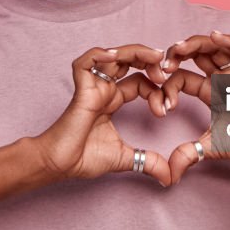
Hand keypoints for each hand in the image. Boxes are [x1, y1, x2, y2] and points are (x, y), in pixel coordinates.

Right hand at [33, 44, 172, 186]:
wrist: (59, 166)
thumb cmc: (83, 159)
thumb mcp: (125, 158)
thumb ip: (148, 162)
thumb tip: (169, 177)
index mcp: (113, 100)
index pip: (140, 82)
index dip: (156, 90)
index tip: (166, 109)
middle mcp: (104, 89)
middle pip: (128, 61)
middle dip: (149, 60)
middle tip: (166, 71)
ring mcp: (92, 87)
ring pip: (112, 55)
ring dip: (135, 52)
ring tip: (154, 57)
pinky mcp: (81, 90)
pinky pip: (85, 62)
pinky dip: (99, 54)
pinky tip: (116, 57)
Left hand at [161, 31, 229, 183]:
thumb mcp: (210, 148)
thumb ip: (188, 156)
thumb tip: (168, 176)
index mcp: (211, 92)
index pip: (185, 78)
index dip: (170, 84)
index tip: (161, 100)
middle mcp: (222, 79)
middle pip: (198, 55)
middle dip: (179, 53)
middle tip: (163, 59)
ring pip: (216, 49)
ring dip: (197, 44)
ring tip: (180, 46)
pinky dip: (229, 41)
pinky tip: (214, 35)